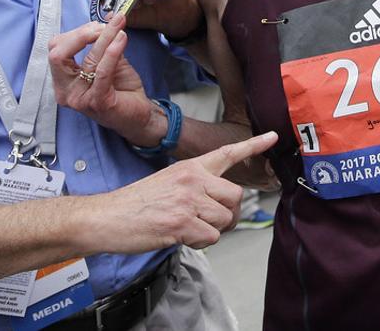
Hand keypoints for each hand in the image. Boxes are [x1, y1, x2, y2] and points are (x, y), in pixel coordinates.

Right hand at [49, 13, 160, 145]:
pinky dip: (112, 52)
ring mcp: (79, 98)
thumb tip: (108, 19)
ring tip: (120, 26)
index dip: (75, 33)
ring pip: (87, 59)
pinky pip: (102, 72)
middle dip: (81, 34)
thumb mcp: (110, 62)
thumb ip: (104, 44)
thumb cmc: (121, 90)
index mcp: (63, 81)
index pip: (56, 50)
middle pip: (58, 54)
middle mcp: (65, 91)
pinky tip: (121, 39)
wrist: (139, 116)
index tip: (96, 25)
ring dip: (105, 37)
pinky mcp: (96, 102)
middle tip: (103, 26)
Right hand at [83, 131, 278, 251]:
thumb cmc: (135, 204)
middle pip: (235, 196)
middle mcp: (192, 179)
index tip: (273, 136)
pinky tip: (181, 238)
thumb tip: (219, 205)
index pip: (227, 152)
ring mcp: (188, 200)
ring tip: (187, 229)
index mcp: (190, 167)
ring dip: (211, 231)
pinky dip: (200, 243)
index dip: (253, 145)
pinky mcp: (182, 223)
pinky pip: (212, 237)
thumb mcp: (167, 182)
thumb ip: (196, 187)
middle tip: (208, 222)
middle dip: (227, 214)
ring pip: (226, 219)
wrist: (106, 217)